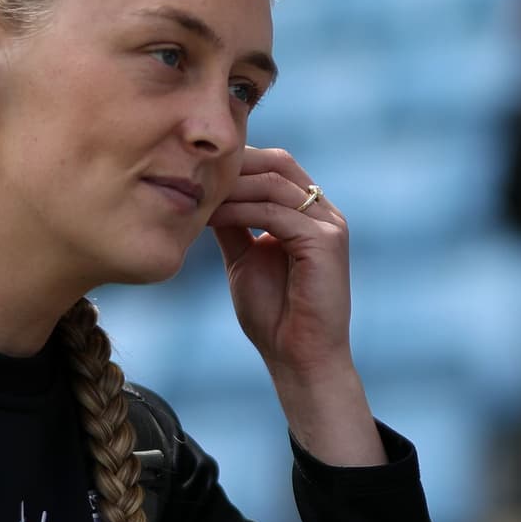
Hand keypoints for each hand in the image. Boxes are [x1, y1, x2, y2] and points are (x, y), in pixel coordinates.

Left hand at [208, 147, 350, 379]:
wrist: (298, 358)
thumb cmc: (274, 316)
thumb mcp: (245, 259)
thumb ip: (234, 226)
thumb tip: (207, 195)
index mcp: (309, 214)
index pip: (274, 167)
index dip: (236, 163)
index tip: (192, 169)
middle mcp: (324, 213)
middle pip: (278, 164)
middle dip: (234, 164)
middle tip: (191, 170)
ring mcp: (329, 225)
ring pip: (274, 184)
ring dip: (231, 187)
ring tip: (196, 193)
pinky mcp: (326, 242)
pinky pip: (275, 213)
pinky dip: (240, 211)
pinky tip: (211, 217)